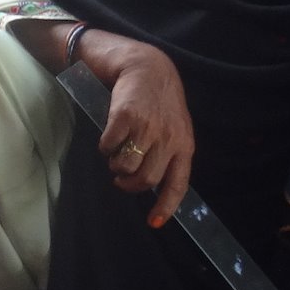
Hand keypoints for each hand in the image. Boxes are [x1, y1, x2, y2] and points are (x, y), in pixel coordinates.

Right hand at [97, 39, 195, 225]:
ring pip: (126, 165)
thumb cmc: (159, 100)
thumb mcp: (174, 127)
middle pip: (146, 179)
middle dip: (129, 184)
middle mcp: (168, 139)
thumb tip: (153, 181)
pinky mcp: (125, 117)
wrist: (146, 66)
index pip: (178, 184)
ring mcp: (147, 128)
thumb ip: (168, 151)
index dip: (166, 206)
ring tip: (114, 157)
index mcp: (184, 145)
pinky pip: (109, 146)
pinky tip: (107, 140)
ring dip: (116, 166)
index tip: (154, 223)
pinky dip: (105, 147)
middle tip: (121, 178)